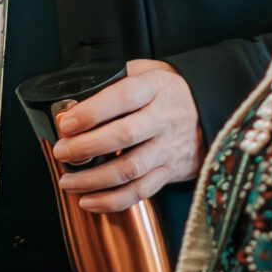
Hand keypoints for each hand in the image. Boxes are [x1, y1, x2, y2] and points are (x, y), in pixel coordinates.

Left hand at [52, 59, 202, 211]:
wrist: (209, 109)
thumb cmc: (165, 90)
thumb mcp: (144, 71)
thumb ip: (112, 82)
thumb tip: (71, 105)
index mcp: (155, 87)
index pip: (123, 98)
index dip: (92, 112)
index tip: (67, 122)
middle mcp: (165, 118)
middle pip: (124, 136)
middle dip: (86, 147)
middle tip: (61, 152)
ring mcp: (169, 147)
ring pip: (130, 169)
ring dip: (94, 179)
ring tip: (67, 181)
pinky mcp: (171, 171)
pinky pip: (141, 191)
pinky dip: (112, 201)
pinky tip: (89, 201)